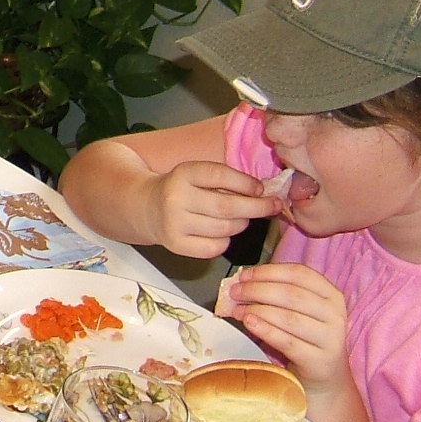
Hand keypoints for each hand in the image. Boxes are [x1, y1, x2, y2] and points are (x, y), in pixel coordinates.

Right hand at [144, 160, 280, 259]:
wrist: (147, 208)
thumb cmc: (182, 189)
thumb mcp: (198, 174)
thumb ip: (227, 180)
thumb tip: (265, 194)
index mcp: (183, 174)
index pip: (221, 175)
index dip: (247, 183)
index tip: (262, 189)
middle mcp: (176, 198)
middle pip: (228, 207)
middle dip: (257, 207)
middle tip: (273, 206)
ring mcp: (175, 224)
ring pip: (226, 228)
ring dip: (242, 223)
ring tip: (241, 218)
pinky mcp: (177, 245)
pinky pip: (216, 247)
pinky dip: (226, 240)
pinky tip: (221, 232)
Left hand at [217, 262, 348, 394]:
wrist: (325, 375)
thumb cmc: (305, 337)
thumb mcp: (298, 311)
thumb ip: (276, 294)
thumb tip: (241, 283)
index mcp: (331, 294)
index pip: (299, 274)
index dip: (268, 272)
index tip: (244, 275)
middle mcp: (334, 314)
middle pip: (291, 294)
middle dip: (257, 290)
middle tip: (235, 292)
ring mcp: (330, 338)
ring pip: (288, 317)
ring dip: (257, 310)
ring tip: (237, 309)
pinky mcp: (319, 359)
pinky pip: (287, 342)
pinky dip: (265, 330)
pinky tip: (249, 323)